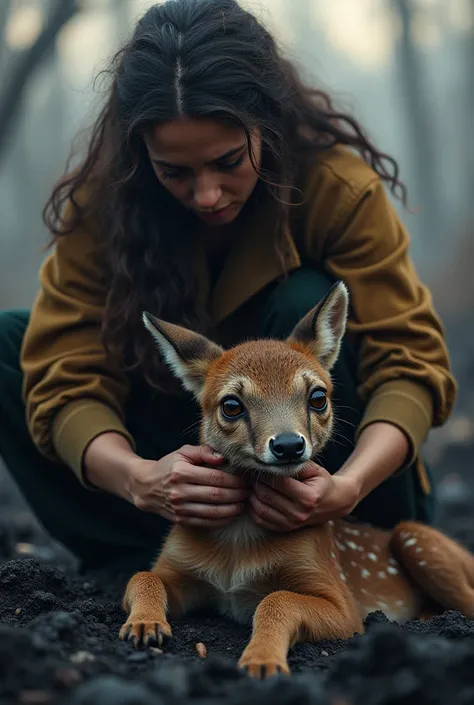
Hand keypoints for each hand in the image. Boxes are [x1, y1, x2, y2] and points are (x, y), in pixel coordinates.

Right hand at [128, 444, 249, 528]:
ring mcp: (179, 508)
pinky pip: (205, 523)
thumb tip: (223, 457)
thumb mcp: (183, 452)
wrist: (146, 486)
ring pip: (212, 512)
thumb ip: (203, 451)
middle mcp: (179, 492)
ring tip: (243, 504)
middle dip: (237, 495)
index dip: (234, 481)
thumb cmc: (169, 466)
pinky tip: (231, 514)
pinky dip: (221, 520)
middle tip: (249, 493)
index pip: (215, 478)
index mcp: (181, 472)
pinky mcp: (180, 520)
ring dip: (232, 510)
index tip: (246, 481)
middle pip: (216, 496)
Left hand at [249, 463, 359, 531]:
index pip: (279, 483)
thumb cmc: (321, 482)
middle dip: (256, 483)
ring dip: (252, 495)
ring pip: (261, 509)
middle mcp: (299, 514)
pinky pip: (261, 520)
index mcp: (308, 497)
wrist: (332, 503)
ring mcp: (292, 524)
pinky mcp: (285, 529)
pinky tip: (255, 497)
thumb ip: (296, 463)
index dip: (265, 473)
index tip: (259, 466)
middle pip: (267, 495)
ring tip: (252, 485)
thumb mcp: (314, 469)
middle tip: (251, 474)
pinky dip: (253, 509)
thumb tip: (275, 459)